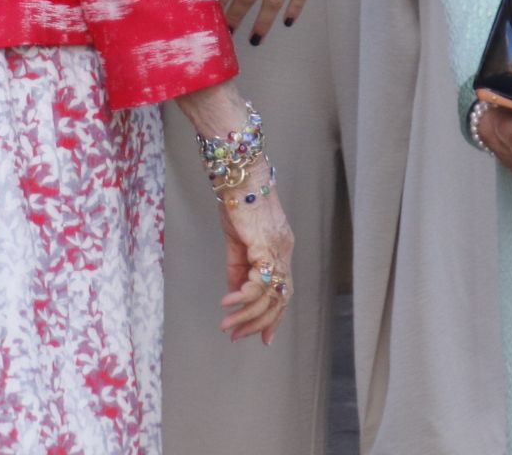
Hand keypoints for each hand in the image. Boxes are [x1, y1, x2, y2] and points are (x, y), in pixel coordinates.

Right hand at [216, 177, 295, 344]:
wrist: (240, 173)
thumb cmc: (238, 200)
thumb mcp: (236, 240)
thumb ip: (237, 268)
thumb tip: (234, 294)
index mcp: (280, 250)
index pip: (283, 291)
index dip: (275, 316)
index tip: (264, 338)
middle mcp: (284, 252)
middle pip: (279, 299)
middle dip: (260, 323)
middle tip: (238, 337)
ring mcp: (277, 249)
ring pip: (268, 295)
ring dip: (247, 315)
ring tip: (228, 327)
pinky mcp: (265, 245)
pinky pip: (257, 280)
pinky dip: (243, 296)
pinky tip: (227, 303)